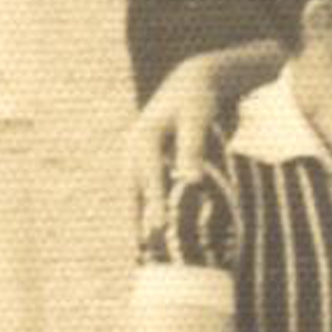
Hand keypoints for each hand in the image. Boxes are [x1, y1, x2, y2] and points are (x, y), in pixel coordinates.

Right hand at [126, 63, 232, 237]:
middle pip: (134, 189)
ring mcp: (138, 154)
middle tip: (143, 248)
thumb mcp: (197, 120)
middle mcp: (135, 148)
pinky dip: (147, 205)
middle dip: (137, 217)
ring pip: (136, 190)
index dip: (154, 203)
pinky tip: (154, 224)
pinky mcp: (148, 159)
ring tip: (143, 246)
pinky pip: (145, 186)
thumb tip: (192, 182)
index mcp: (144, 138)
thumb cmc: (198, 101)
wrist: (192, 82)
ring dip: (138, 214)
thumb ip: (192, 149)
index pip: (149, 177)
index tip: (159, 228)